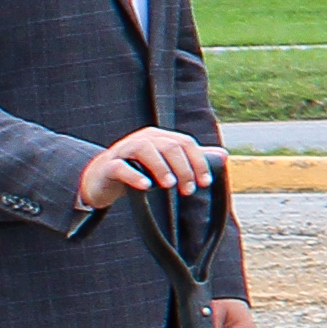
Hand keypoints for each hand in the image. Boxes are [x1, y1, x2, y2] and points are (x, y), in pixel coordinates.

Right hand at [77, 125, 216, 211]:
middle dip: (183, 168)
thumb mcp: (167, 165)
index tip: (205, 183)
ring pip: (144, 150)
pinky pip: (120, 167)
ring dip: (161, 167)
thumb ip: (192, 159)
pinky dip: (134, 175)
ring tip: (170, 185)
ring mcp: (123, 150)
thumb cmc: (140, 171)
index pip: (185, 142)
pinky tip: (146, 187)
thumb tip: (224, 154)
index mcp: (160, 137)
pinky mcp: (108, 166)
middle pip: (168, 146)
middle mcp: (143, 139)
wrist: (101, 179)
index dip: (198, 161)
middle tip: (189, 190)